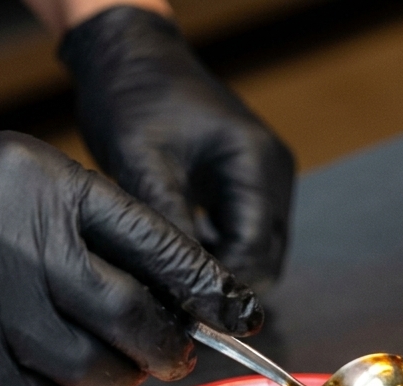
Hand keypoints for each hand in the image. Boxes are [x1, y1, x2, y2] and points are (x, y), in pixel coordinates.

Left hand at [60, 6, 295, 289]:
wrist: (129, 55)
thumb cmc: (134, 98)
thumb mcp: (145, 167)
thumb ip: (170, 230)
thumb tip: (180, 293)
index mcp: (258, 166)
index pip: (257, 255)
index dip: (224, 291)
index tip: (184, 313)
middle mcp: (272, 175)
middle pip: (264, 261)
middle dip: (224, 288)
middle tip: (176, 307)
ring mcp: (264, 179)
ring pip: (255, 253)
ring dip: (220, 273)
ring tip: (173, 285)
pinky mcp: (245, 183)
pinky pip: (241, 235)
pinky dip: (216, 254)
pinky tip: (178, 260)